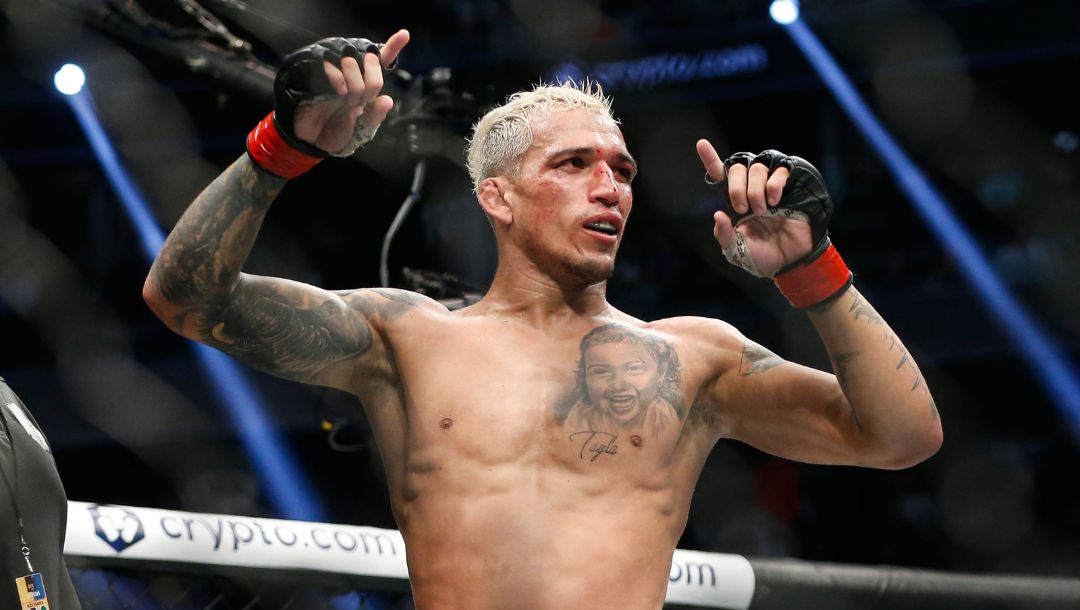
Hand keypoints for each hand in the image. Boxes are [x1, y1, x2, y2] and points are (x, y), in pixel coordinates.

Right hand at [289, 29, 410, 154]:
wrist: (312, 141)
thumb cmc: (338, 131)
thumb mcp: (362, 129)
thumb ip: (375, 115)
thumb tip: (387, 100)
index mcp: (366, 83)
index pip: (382, 60)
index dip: (393, 46)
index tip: (404, 34)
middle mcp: (352, 73)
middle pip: (371, 59)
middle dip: (373, 81)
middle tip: (364, 99)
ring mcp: (334, 71)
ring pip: (352, 60)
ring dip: (356, 83)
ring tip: (348, 99)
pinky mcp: (315, 72)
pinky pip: (330, 65)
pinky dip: (339, 79)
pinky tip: (339, 92)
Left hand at [696, 139, 813, 276]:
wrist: (790, 260)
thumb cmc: (762, 255)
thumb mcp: (737, 251)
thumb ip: (724, 236)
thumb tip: (718, 215)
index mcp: (734, 201)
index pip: (719, 175)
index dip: (710, 159)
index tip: (701, 144)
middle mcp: (750, 188)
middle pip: (736, 168)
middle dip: (736, 188)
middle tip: (743, 209)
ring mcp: (770, 185)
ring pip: (756, 167)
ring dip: (755, 190)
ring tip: (763, 210)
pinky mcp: (790, 185)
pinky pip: (779, 170)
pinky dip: (774, 184)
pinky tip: (775, 200)